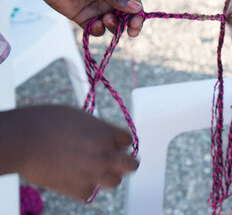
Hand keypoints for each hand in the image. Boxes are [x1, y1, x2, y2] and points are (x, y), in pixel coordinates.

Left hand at [0, 0, 143, 36]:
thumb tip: (138, 9)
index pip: (134, 1)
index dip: (138, 12)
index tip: (137, 22)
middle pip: (126, 15)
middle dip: (129, 23)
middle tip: (131, 31)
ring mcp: (97, 7)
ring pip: (112, 23)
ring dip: (113, 25)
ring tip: (106, 20)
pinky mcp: (84, 17)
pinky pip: (96, 28)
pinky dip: (98, 30)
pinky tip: (95, 24)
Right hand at [0, 105, 138, 198]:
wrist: (25, 140)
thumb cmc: (46, 122)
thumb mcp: (79, 116)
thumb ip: (95, 129)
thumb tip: (99, 136)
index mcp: (106, 133)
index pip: (128, 140)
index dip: (121, 141)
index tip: (116, 144)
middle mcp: (105, 154)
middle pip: (131, 164)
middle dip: (127, 162)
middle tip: (121, 161)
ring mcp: (93, 173)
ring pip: (115, 181)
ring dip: (110, 176)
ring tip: (100, 171)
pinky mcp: (77, 188)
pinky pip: (90, 191)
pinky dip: (86, 186)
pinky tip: (79, 178)